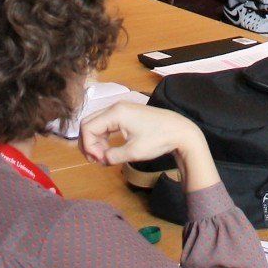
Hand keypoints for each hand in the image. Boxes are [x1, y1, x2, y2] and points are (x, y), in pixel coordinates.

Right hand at [80, 101, 206, 165]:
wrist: (181, 131)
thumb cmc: (159, 139)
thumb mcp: (134, 152)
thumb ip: (113, 156)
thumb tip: (102, 159)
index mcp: (116, 113)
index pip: (87, 128)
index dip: (89, 147)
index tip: (100, 160)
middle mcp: (115, 107)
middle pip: (88, 123)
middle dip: (89, 143)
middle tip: (98, 160)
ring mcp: (121, 109)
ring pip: (96, 124)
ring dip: (96, 141)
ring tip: (105, 157)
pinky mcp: (126, 114)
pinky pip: (106, 124)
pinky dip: (104, 137)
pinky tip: (110, 150)